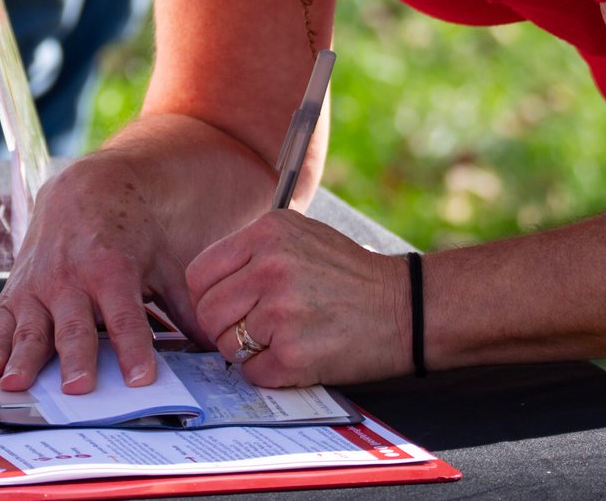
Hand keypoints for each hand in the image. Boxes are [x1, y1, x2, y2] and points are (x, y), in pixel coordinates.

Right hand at [0, 151, 201, 393]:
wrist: (85, 190)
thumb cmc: (129, 232)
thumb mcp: (163, 262)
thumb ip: (185, 306)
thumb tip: (216, 345)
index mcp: (112, 270)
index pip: (126, 318)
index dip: (135, 349)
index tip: (141, 380)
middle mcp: (71, 277)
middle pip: (75, 326)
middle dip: (76, 358)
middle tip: (77, 389)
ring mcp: (39, 283)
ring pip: (32, 325)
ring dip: (23, 356)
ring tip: (16, 384)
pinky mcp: (17, 288)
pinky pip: (2, 319)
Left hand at [186, 210, 413, 386]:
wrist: (406, 307)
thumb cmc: (351, 274)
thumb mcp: (300, 235)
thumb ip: (251, 252)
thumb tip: (208, 285)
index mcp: (266, 234)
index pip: (199, 274)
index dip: (205, 297)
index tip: (222, 307)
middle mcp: (270, 268)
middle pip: (207, 312)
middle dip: (222, 328)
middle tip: (248, 331)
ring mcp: (281, 312)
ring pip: (226, 346)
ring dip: (245, 352)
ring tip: (279, 340)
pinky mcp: (295, 353)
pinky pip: (253, 372)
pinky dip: (268, 372)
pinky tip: (294, 356)